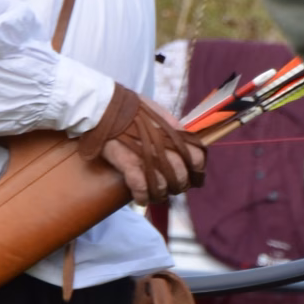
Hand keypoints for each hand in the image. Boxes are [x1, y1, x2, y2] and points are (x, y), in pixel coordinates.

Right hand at [81, 83, 204, 202]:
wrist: (105, 104)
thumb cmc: (132, 107)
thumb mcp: (161, 114)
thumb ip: (175, 131)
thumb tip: (187, 145)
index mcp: (175, 134)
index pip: (198, 159)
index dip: (197, 172)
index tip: (192, 177)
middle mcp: (165, 146)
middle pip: (181, 177)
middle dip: (177, 186)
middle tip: (169, 186)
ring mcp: (147, 156)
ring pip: (163, 186)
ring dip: (159, 194)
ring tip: (154, 194)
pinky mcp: (128, 163)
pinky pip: (141, 188)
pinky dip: (142, 197)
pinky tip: (141, 199)